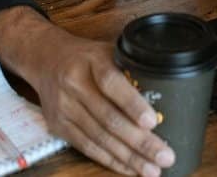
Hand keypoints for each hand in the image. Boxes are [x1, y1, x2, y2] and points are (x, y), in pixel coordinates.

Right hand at [0, 7, 174, 175]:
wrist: (46, 59)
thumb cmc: (87, 57)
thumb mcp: (108, 51)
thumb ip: (132, 68)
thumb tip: (170, 92)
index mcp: (90, 60)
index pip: (111, 82)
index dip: (132, 104)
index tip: (151, 121)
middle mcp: (74, 83)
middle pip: (108, 117)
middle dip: (139, 142)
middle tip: (164, 156)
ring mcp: (64, 107)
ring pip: (99, 137)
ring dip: (128, 157)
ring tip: (152, 169)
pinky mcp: (59, 125)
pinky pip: (87, 148)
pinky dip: (110, 160)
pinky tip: (129, 168)